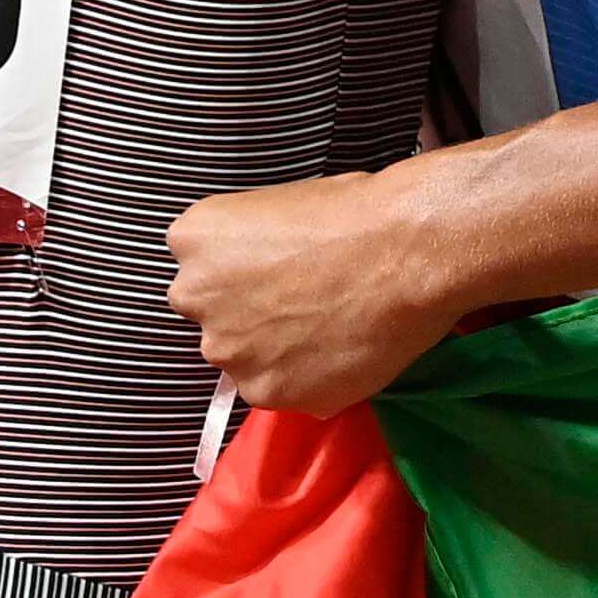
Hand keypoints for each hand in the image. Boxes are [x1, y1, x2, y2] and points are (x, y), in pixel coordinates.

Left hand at [168, 163, 472, 415]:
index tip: (277, 269)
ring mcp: (228, 351)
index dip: (242, 271)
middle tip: (303, 301)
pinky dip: (305, 379)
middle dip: (249, 314)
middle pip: (214, 315)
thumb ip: (244, 247)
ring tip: (328, 327)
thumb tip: (258, 273)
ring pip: (244, 358)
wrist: (404, 254)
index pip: (200, 265)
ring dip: (274, 351)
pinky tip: (339, 350)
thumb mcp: (275, 204)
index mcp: (193, 238)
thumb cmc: (354, 212)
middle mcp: (194, 296)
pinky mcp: (267, 393)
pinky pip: (280, 389)